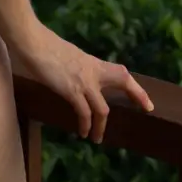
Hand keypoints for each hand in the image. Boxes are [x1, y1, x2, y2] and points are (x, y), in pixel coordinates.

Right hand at [10, 24, 154, 143]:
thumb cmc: (44, 47)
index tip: (147, 101)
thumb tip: (79, 77)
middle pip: (123, 80)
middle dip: (137, 94)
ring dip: (101, 126)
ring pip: (102, 108)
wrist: (33, 42)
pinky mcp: (71, 90)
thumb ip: (79, 68)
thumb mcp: (69, 57)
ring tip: (97, 139)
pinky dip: (85, 125)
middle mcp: (93, 71)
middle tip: (147, 109)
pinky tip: (82, 133)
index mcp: (93, 63)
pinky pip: (84, 113)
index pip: (121, 73)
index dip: (135, 87)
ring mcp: (84, 81)